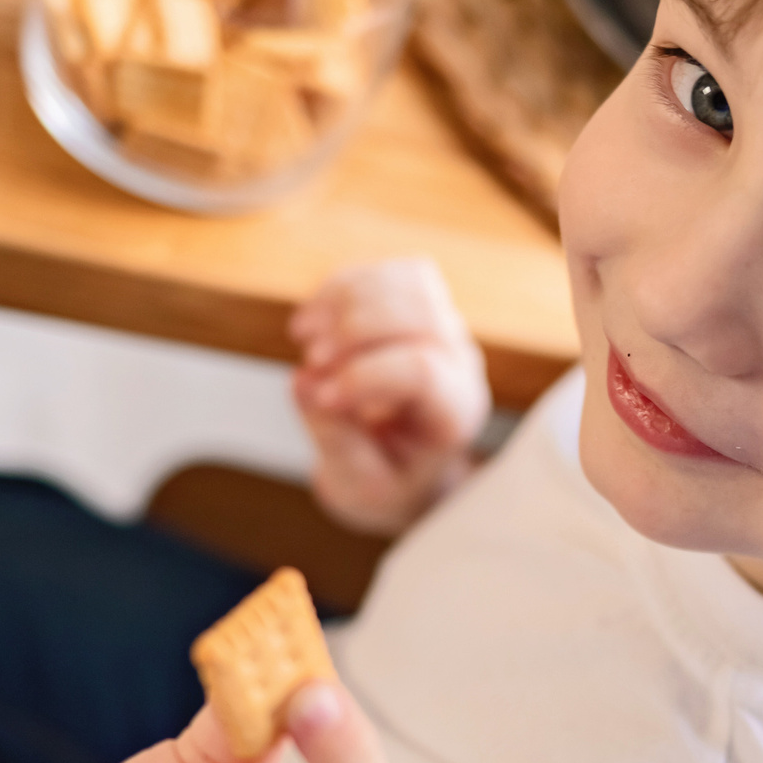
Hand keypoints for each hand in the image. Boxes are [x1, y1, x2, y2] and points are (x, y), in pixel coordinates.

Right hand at [290, 258, 491, 534]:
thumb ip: (337, 442)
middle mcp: (458, 362)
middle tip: (312, 363)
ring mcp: (441, 328)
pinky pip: (383, 274)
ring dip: (345, 301)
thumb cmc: (387, 481)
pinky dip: (338, 289)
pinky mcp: (414, 306)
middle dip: (354, 331)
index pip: (423, 370)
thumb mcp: (362, 488)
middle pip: (419, 313)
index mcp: (455, 412)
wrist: (402, 467)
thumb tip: (304, 382)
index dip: (363, 376)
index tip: (321, 399)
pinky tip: (309, 324)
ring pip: (406, 281)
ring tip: (306, 340)